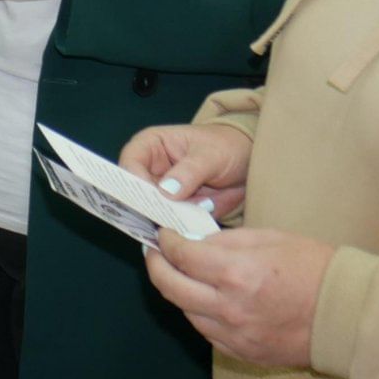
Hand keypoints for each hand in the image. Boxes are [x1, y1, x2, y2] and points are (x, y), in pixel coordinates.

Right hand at [119, 122, 252, 222]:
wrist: (248, 166)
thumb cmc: (227, 147)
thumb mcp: (212, 155)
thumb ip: (190, 170)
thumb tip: (167, 191)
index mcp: (151, 146)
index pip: (130, 162)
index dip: (133, 181)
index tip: (148, 199)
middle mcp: (149, 171)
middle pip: (134, 192)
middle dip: (145, 207)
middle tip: (161, 220)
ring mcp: (160, 194)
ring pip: (149, 212)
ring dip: (162, 222)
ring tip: (180, 227)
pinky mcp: (173, 212)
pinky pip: (167, 225)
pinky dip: (177, 231)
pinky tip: (188, 233)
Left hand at [143, 228, 335, 367]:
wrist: (347, 316)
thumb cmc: (315, 269)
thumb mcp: (270, 239)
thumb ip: (226, 241)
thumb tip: (193, 242)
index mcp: (237, 274)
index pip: (181, 256)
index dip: (166, 241)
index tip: (163, 233)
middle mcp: (229, 308)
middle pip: (171, 287)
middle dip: (156, 265)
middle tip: (155, 252)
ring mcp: (234, 335)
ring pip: (186, 313)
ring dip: (177, 291)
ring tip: (179, 274)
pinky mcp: (242, 353)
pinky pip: (207, 332)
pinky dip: (198, 313)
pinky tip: (203, 299)